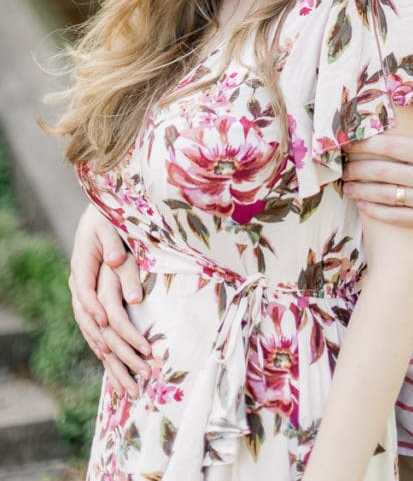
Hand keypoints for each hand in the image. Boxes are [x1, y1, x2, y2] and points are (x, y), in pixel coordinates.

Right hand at [69, 206, 150, 396]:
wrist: (97, 219)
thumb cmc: (107, 220)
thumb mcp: (109, 227)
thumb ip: (113, 245)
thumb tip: (117, 265)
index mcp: (81, 267)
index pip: (86, 292)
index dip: (97, 309)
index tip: (109, 325)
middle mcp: (79, 288)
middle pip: (92, 324)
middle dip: (115, 349)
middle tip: (139, 370)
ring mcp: (84, 300)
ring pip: (94, 336)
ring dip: (113, 362)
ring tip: (132, 388)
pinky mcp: (92, 308)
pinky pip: (97, 337)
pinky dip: (108, 356)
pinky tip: (120, 375)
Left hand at [343, 90, 412, 228]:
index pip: (392, 147)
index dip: (366, 145)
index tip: (349, 143)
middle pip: (384, 172)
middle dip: (357, 169)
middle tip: (342, 167)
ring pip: (386, 195)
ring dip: (361, 190)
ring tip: (346, 186)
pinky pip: (395, 216)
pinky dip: (375, 210)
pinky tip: (361, 203)